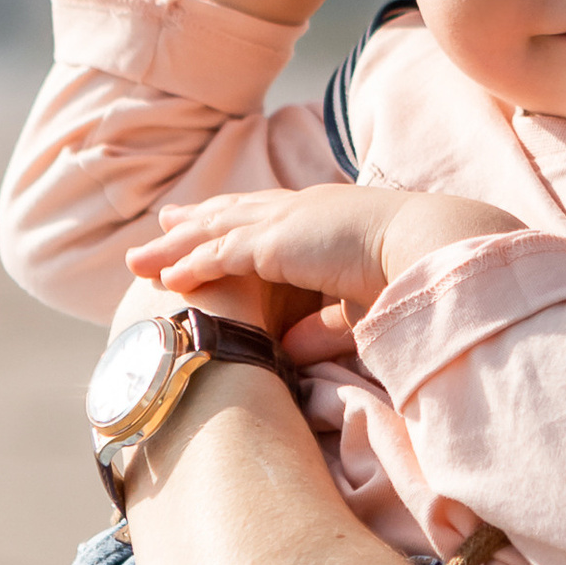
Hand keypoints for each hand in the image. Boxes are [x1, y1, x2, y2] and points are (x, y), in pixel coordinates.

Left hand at [134, 180, 520, 340]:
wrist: (424, 246)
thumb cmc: (408, 274)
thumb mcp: (357, 305)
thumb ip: (322, 328)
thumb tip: (291, 354)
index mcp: (321, 216)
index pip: (265, 214)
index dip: (234, 218)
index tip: (208, 221)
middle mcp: (296, 210)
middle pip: (230, 214)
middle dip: (193, 221)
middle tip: (163, 224)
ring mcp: (282, 221)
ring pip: (213, 232)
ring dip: (174, 247)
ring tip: (140, 259)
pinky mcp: (272, 242)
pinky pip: (218, 253)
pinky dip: (190, 265)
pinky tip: (167, 277)